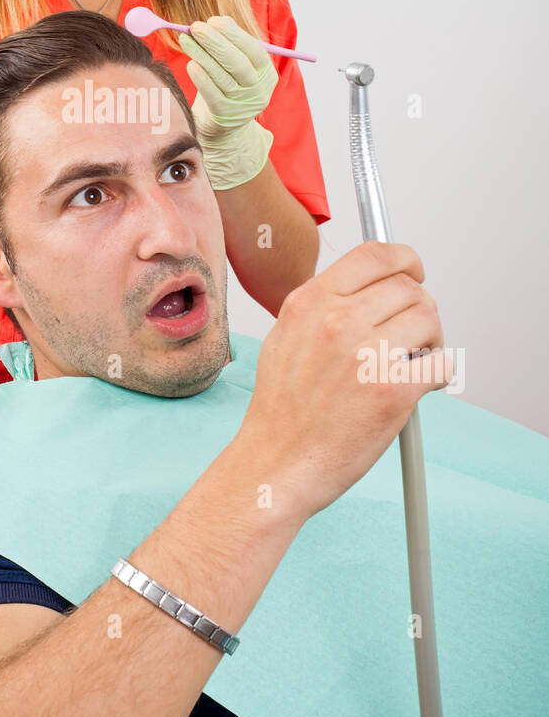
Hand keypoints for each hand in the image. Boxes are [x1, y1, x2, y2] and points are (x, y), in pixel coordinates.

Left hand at [178, 14, 277, 189]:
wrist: (225, 126)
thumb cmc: (229, 85)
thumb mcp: (236, 65)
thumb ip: (231, 43)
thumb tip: (217, 21)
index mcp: (266, 73)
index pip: (254, 51)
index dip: (234, 34)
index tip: (213, 21)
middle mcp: (258, 90)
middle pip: (238, 63)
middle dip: (215, 42)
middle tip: (195, 27)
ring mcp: (242, 105)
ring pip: (222, 77)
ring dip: (202, 55)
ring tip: (185, 39)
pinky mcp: (224, 115)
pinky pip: (211, 94)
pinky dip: (201, 78)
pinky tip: (190, 64)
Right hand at [239, 241, 455, 520]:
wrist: (275, 462)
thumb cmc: (281, 409)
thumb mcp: (286, 336)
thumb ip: (324, 306)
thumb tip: (367, 288)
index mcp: (311, 302)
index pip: (375, 253)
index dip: (405, 260)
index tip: (413, 272)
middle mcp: (338, 320)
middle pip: (409, 287)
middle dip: (418, 308)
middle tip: (413, 335)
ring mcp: (366, 355)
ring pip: (428, 318)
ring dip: (431, 339)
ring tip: (413, 362)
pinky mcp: (392, 391)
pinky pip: (441, 363)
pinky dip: (439, 374)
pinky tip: (418, 386)